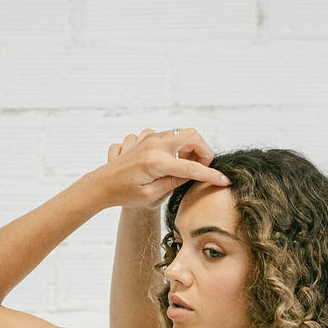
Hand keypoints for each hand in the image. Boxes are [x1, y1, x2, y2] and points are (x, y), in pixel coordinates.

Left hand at [91, 127, 230, 209]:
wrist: (103, 184)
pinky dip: (175, 146)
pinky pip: (168, 135)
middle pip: (192, 136)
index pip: (192, 168)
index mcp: (156, 163)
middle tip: (203, 167)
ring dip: (190, 148)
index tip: (224, 181)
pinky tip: (169, 160)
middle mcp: (154, 145)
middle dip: (204, 151)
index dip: (211, 175)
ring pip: (182, 133)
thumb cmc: (125, 194)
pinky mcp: (145, 136)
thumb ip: (175, 182)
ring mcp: (149, 137)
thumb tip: (194, 174)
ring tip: (185, 166)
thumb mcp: (152, 195)